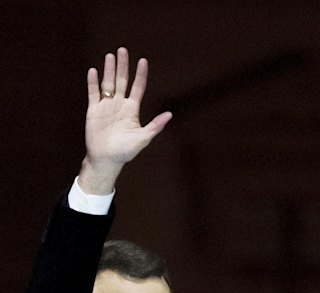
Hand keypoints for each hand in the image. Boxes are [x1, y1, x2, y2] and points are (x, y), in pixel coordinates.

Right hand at [78, 47, 171, 194]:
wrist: (106, 160)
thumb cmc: (126, 151)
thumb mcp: (143, 138)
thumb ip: (155, 125)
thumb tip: (170, 115)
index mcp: (132, 110)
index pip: (138, 88)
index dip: (141, 74)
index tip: (143, 61)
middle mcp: (119, 105)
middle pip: (122, 81)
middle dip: (123, 66)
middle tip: (122, 50)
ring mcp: (106, 106)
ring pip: (108, 83)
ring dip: (109, 70)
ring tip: (110, 55)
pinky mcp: (94, 110)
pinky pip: (93, 93)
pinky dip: (93, 83)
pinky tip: (94, 71)